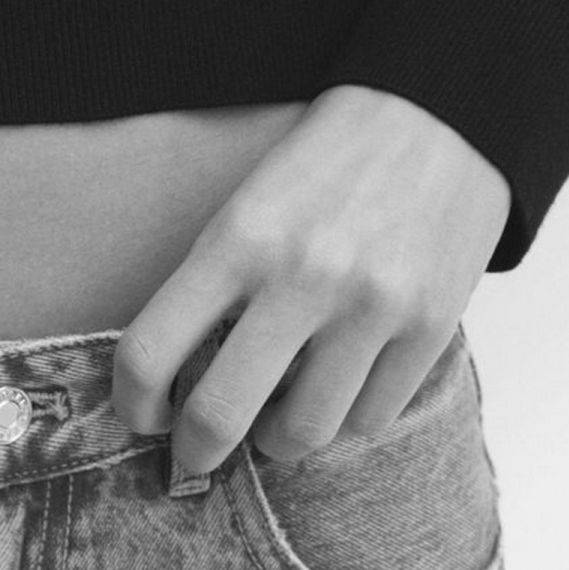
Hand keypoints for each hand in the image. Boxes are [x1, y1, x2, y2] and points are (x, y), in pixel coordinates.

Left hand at [110, 85, 510, 476]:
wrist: (435, 116)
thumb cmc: (328, 161)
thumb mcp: (249, 201)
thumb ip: (216, 284)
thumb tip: (180, 382)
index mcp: (240, 236)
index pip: (150, 349)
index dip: (133, 402)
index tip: (142, 413)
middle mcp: (303, 276)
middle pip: (219, 414)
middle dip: (197, 451)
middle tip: (195, 454)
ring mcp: (371, 307)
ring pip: (302, 432)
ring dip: (278, 436)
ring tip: (276, 413)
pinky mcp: (430, 328)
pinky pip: (369, 420)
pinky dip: (346, 415)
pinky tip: (340, 382)